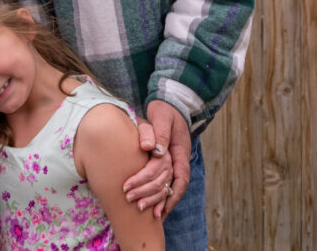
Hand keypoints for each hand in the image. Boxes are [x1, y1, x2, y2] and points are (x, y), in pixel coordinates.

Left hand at [123, 100, 190, 217]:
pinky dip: (156, 195)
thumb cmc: (164, 111)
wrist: (167, 105)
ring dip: (155, 200)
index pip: (179, 177)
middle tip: (136, 203)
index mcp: (180, 152)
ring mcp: (172, 162)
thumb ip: (159, 133)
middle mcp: (178, 160)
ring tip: (141, 211)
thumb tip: (153, 150)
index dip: (169, 192)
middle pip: (170, 185)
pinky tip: (148, 206)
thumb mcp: (162, 117)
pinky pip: (163, 182)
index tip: (156, 202)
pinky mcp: (164, 163)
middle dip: (154, 197)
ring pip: (167, 187)